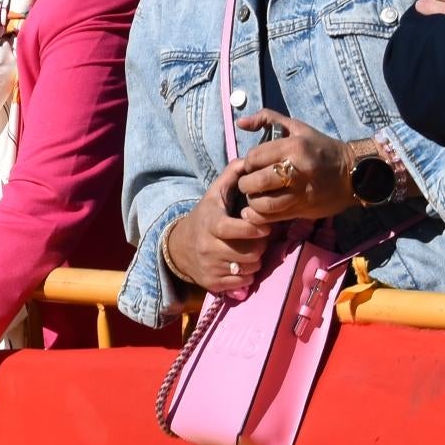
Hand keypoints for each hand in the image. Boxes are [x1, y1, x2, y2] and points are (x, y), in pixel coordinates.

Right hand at [167, 158, 271, 296]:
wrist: (179, 248)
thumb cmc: (205, 216)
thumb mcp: (214, 195)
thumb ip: (231, 176)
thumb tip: (249, 160)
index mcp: (210, 224)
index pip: (233, 229)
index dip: (252, 229)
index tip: (265, 226)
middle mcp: (208, 248)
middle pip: (248, 253)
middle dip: (259, 246)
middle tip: (258, 239)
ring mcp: (210, 268)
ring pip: (249, 268)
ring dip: (255, 260)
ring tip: (251, 250)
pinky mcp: (213, 284)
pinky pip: (243, 283)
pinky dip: (247, 275)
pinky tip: (241, 264)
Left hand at [232, 112, 355, 223]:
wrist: (354, 173)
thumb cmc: (322, 148)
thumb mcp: (298, 128)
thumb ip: (267, 119)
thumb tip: (240, 123)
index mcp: (294, 147)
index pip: (254, 157)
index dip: (248, 163)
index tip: (253, 165)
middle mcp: (297, 170)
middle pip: (256, 181)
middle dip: (246, 184)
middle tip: (249, 183)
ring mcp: (301, 193)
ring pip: (263, 203)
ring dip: (252, 201)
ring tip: (255, 196)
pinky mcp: (304, 209)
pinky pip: (274, 217)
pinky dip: (260, 216)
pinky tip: (258, 211)